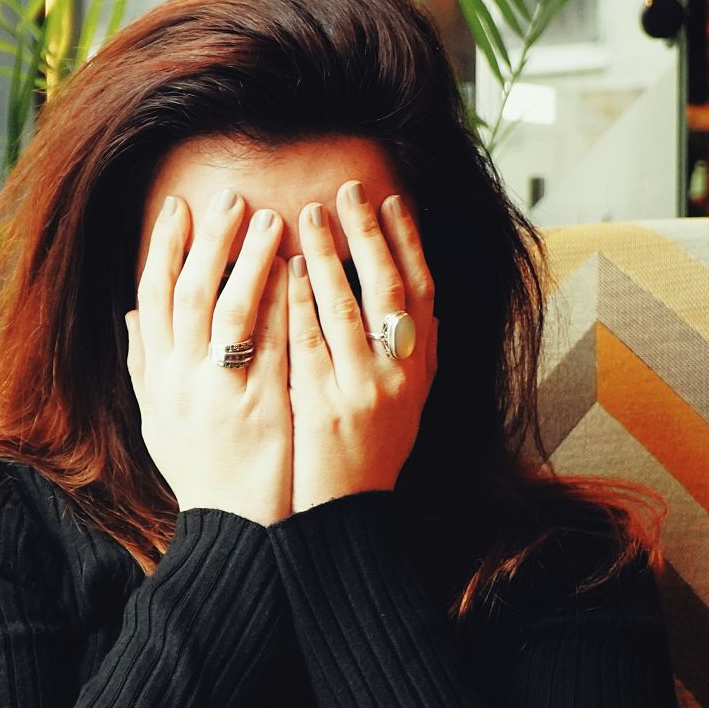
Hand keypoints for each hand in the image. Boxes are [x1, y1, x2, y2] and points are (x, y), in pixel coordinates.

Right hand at [126, 188, 293, 526]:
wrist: (234, 529)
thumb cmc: (201, 472)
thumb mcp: (158, 420)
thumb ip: (144, 366)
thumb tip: (132, 317)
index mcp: (157, 378)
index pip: (153, 297)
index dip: (165, 249)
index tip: (179, 208)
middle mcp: (182, 380)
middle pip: (190, 292)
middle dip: (209, 239)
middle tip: (229, 197)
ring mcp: (221, 392)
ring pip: (231, 309)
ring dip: (250, 259)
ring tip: (271, 218)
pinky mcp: (262, 406)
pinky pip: (271, 343)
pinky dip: (281, 302)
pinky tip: (298, 271)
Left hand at [286, 180, 437, 513]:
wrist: (346, 517)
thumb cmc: (367, 458)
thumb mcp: (403, 404)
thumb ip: (406, 356)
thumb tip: (422, 305)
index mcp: (419, 369)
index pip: (422, 291)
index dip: (409, 242)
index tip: (392, 201)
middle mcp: (400, 375)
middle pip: (390, 288)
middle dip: (368, 233)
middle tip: (348, 190)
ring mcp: (364, 390)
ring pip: (349, 307)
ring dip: (330, 255)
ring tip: (309, 214)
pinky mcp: (326, 406)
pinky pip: (310, 341)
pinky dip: (300, 301)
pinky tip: (286, 270)